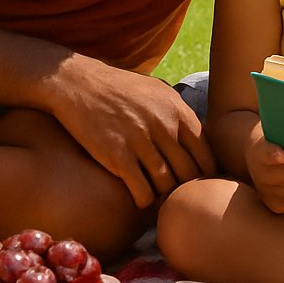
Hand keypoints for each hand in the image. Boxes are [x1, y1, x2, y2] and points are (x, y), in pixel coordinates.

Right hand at [42, 57, 216, 208]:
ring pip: (166, 185)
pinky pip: (142, 191)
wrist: (77, 82)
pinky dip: (144, 200)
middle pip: (189, 172)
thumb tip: (201, 136)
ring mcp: (140, 141)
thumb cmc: (120, 88)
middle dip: (186, 187)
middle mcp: (163, 125)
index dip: (206, 173)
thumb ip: (179, 113)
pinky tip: (139, 197)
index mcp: (177, 110)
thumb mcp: (157, 91)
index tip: (199, 182)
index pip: (206, 153)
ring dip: (163, 195)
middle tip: (178, 195)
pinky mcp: (116, 155)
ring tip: (158, 196)